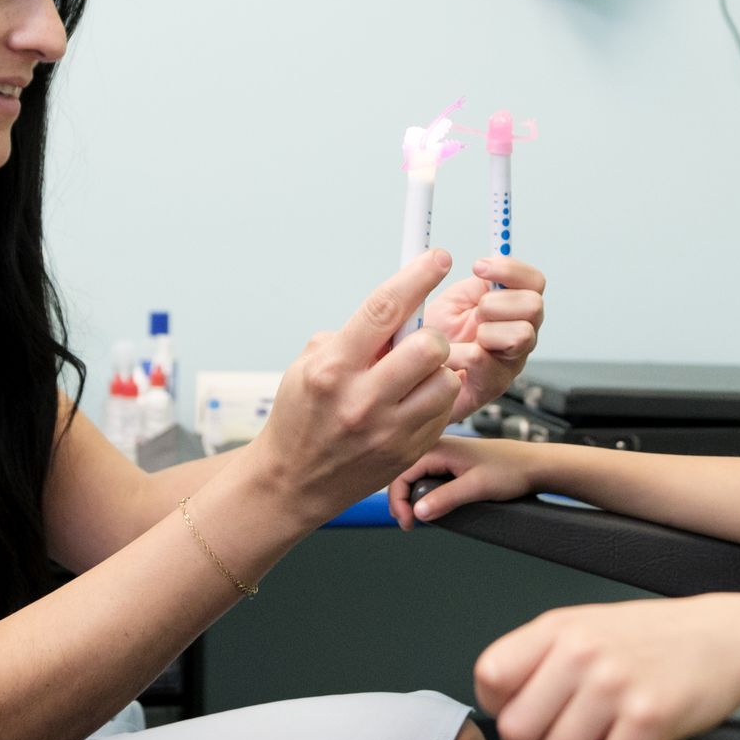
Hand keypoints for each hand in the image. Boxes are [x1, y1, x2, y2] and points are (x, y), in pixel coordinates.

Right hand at [256, 251, 462, 525]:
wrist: (292, 482)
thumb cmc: (301, 415)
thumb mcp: (309, 365)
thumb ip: (353, 337)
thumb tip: (398, 310)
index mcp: (332, 368)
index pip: (384, 309)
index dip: (417, 276)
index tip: (438, 257)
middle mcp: (362, 400)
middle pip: (429, 346)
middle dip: (431, 336)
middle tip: (418, 342)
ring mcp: (388, 431)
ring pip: (446, 380)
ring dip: (437, 371)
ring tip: (413, 378)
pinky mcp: (407, 452)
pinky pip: (444, 411)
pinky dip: (435, 400)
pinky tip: (411, 404)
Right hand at [388, 432, 540, 529]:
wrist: (534, 465)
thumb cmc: (510, 470)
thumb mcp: (476, 487)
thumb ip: (445, 499)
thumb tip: (417, 512)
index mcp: (439, 448)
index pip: (402, 473)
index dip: (398, 501)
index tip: (408, 523)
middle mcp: (439, 447)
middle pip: (406, 474)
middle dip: (402, 500)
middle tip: (409, 525)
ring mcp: (446, 454)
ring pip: (417, 475)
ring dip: (413, 496)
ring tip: (416, 517)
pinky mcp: (454, 461)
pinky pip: (430, 475)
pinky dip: (425, 491)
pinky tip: (430, 505)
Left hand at [423, 256, 545, 418]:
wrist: (414, 372)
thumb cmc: (437, 336)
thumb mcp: (456, 300)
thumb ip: (478, 282)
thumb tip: (487, 262)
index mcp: (513, 306)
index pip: (534, 281)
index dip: (510, 269)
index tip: (478, 266)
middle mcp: (521, 331)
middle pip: (534, 306)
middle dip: (497, 303)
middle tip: (475, 313)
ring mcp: (512, 360)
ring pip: (522, 334)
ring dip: (486, 331)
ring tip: (465, 338)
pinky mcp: (495, 384)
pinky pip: (483, 359)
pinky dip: (457, 353)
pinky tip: (448, 355)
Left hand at [474, 596, 739, 739]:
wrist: (723, 638)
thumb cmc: (652, 639)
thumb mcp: (588, 627)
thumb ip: (543, 658)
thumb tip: (504, 710)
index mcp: (558, 628)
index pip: (490, 677)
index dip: (500, 709)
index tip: (526, 719)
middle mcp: (581, 652)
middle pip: (514, 730)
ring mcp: (614, 685)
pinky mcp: (649, 718)